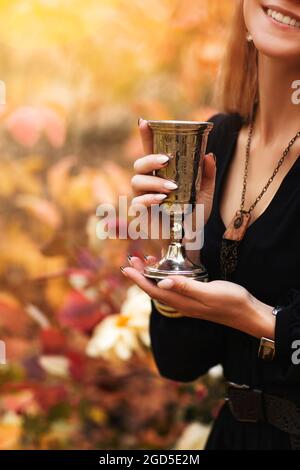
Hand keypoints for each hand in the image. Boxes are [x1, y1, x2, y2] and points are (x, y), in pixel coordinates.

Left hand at [122, 256, 274, 339]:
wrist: (248, 314)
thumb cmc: (231, 302)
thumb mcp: (209, 292)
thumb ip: (186, 288)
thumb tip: (162, 283)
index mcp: (182, 303)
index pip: (154, 291)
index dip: (138, 280)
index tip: (126, 268)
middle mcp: (182, 304)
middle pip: (155, 290)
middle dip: (141, 276)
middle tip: (133, 260)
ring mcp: (189, 302)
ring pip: (164, 289)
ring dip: (152, 276)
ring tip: (146, 261)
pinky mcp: (196, 298)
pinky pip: (174, 288)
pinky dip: (166, 277)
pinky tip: (169, 270)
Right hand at [131, 119, 216, 224]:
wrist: (191, 240)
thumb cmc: (195, 216)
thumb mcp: (206, 194)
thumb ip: (207, 175)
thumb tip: (208, 154)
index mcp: (162, 174)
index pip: (151, 151)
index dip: (146, 136)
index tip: (145, 122)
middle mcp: (150, 183)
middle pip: (138, 164)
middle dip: (149, 159)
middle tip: (165, 160)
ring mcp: (144, 197)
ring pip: (137, 181)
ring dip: (154, 181)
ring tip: (171, 188)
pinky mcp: (142, 214)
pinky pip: (138, 202)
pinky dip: (148, 199)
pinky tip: (161, 200)